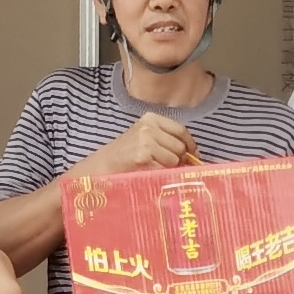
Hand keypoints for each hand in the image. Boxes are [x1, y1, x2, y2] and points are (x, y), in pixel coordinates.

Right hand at [81, 113, 200, 176]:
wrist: (101, 166)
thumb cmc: (124, 155)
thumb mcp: (144, 139)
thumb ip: (166, 140)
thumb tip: (193, 154)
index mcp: (151, 118)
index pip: (181, 130)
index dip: (190, 145)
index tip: (193, 156)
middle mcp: (148, 126)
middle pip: (180, 146)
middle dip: (179, 159)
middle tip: (168, 167)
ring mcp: (145, 140)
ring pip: (174, 158)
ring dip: (168, 168)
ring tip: (153, 168)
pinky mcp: (142, 155)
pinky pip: (164, 168)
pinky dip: (160, 174)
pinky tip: (147, 173)